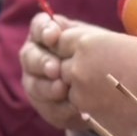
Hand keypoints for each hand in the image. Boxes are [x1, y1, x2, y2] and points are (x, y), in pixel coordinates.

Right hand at [20, 12, 87, 131]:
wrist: (107, 86)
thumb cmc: (97, 53)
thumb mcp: (91, 39)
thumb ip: (76, 34)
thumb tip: (59, 28)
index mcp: (45, 34)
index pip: (38, 26)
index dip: (43, 30)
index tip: (53, 36)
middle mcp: (34, 57)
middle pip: (30, 57)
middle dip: (42, 62)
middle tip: (55, 69)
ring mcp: (36, 82)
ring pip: (35, 86)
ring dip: (48, 88)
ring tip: (63, 89)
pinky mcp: (45, 106)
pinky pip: (48, 109)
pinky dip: (60, 109)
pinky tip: (73, 108)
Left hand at [55, 25, 136, 135]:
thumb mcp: (118, 41)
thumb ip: (89, 38)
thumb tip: (59, 27)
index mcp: (87, 43)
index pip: (58, 41)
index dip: (67, 46)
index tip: (80, 51)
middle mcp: (77, 66)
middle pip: (56, 64)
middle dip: (69, 67)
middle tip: (90, 71)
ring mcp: (79, 92)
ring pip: (62, 87)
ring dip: (74, 87)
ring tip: (98, 87)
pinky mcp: (85, 114)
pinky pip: (72, 106)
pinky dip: (82, 103)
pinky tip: (101, 102)